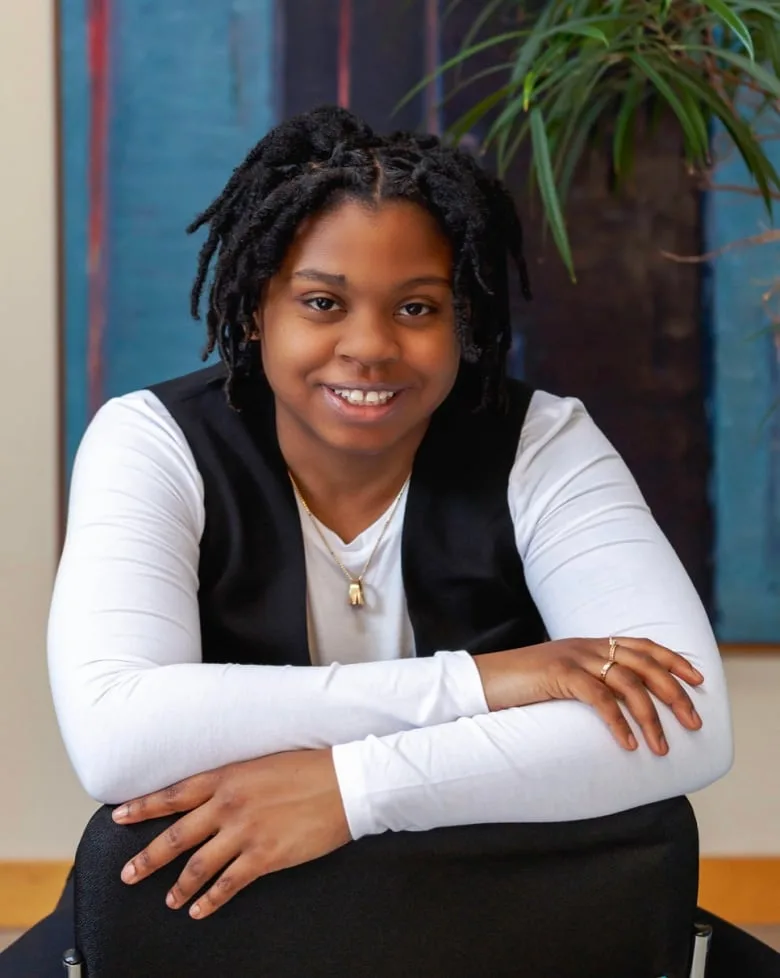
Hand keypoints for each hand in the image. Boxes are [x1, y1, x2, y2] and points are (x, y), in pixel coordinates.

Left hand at [112, 748, 350, 918]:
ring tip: (168, 900)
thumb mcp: (262, 764)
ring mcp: (245, 832)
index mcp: (227, 777)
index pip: (174, 794)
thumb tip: (213, 797)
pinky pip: (228, 884)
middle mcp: (229, 804)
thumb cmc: (308, 768)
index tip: (120, 816)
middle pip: (177, 835)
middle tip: (128, 874)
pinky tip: (200, 910)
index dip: (144, 807)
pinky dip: (210, 900)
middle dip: (148, 857)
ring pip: (197, 865)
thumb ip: (234, 780)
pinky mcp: (264, 857)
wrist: (344, 781)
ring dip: (178, 886)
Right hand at [474, 636, 703, 755]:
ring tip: (661, 747)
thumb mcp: (561, 679)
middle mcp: (586, 646)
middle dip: (674, 693)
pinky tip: (629, 743)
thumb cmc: (521, 687)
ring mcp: (572, 658)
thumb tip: (618, 707)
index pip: (642, 645)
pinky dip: (618, 722)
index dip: (673, 659)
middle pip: (644, 663)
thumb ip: (588, 683)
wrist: (481, 679)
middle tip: (693, 722)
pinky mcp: (557, 674)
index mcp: (590, 644)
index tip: (697, 679)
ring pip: (627, 683)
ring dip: (649, 718)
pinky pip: (598, 698)